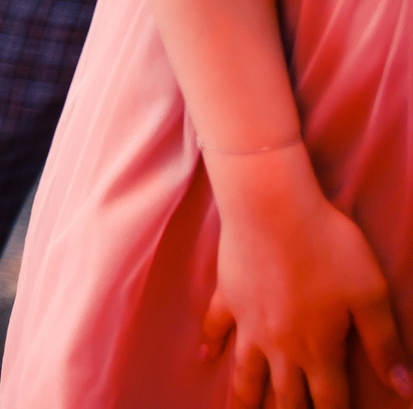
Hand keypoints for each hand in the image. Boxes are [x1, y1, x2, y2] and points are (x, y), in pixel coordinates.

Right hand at [203, 145, 411, 407]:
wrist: (271, 207)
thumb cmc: (328, 246)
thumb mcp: (371, 295)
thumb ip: (385, 345)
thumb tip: (405, 389)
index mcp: (319, 348)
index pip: (330, 399)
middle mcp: (280, 345)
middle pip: (286, 395)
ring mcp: (249, 322)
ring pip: (245, 372)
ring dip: (244, 398)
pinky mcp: (227, 296)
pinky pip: (215, 326)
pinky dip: (210, 344)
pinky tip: (204, 356)